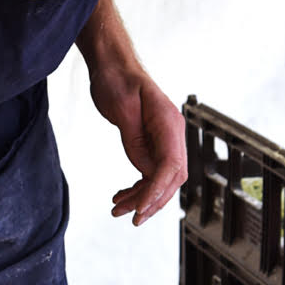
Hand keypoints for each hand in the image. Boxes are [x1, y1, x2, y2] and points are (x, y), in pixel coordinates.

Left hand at [91, 73, 186, 225]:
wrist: (113, 66)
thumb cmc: (117, 80)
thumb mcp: (121, 108)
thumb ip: (134, 140)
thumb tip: (145, 169)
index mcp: (169, 125)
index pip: (170, 167)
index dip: (157, 191)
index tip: (140, 209)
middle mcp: (171, 135)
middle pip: (170, 179)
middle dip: (151, 201)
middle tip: (130, 218)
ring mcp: (163, 140)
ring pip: (160, 180)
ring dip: (142, 198)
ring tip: (117, 209)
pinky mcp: (152, 143)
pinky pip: (150, 172)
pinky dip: (139, 187)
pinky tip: (122, 196)